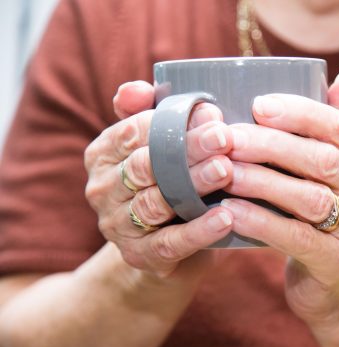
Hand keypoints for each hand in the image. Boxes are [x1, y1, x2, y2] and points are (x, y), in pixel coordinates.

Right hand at [84, 81, 234, 280]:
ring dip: (193, 184)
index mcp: (103, 154)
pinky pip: (170, 243)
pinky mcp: (140, 256)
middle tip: (224, 137)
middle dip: (186, 149)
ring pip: (156, 202)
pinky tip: (227, 218)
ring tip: (227, 170)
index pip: (131, 131)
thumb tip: (140, 89)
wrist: (168, 250)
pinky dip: (199, 230)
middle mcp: (102, 189)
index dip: (171, 121)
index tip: (213, 114)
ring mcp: (117, 226)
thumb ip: (148, 114)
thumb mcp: (158, 147)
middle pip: (146, 164)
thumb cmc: (169, 184)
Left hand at [221, 71, 338, 321]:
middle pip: (322, 159)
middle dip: (272, 144)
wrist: (337, 290)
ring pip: (309, 197)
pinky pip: (297, 237)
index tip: (257, 105)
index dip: (299, 112)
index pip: (338, 127)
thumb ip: (332, 132)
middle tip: (228, 138)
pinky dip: (262, 222)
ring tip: (224, 171)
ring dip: (262, 180)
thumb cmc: (321, 224)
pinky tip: (232, 212)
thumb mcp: (331, 178)